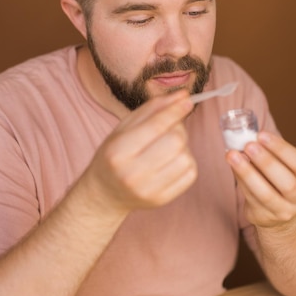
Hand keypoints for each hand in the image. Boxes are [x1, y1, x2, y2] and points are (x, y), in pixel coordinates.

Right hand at [83, 89, 196, 212]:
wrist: (104, 194)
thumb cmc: (114, 156)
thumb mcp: (124, 128)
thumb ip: (152, 109)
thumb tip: (182, 95)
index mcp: (118, 151)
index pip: (156, 125)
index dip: (175, 110)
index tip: (187, 99)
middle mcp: (132, 173)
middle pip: (175, 141)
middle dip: (178, 128)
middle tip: (169, 128)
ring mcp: (149, 190)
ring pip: (186, 157)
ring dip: (182, 147)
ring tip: (167, 148)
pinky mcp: (162, 199)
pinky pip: (190, 173)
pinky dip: (186, 162)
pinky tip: (171, 162)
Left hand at [226, 131, 295, 228]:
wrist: (284, 218)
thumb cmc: (280, 182)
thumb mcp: (284, 168)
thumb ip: (270, 154)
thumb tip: (245, 136)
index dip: (281, 148)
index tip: (261, 135)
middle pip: (287, 182)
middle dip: (266, 162)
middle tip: (249, 145)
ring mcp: (283, 211)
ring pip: (266, 194)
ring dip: (247, 173)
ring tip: (233, 155)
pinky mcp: (264, 217)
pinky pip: (251, 198)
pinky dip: (241, 180)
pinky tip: (233, 167)